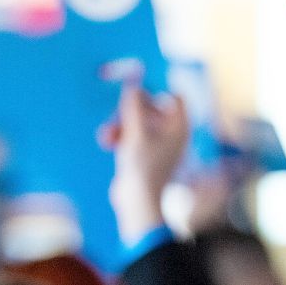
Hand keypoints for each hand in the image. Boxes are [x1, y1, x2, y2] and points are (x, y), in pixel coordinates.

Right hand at [99, 87, 187, 244]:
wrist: (138, 202)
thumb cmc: (143, 166)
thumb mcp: (136, 130)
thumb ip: (134, 104)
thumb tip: (133, 84)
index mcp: (179, 127)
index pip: (175, 97)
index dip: (157, 89)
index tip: (138, 87)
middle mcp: (172, 134)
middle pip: (151, 108)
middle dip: (130, 110)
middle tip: (117, 112)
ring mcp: (158, 145)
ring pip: (138, 121)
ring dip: (120, 124)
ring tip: (107, 135)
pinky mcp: (144, 155)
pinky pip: (131, 136)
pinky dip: (119, 136)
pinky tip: (107, 142)